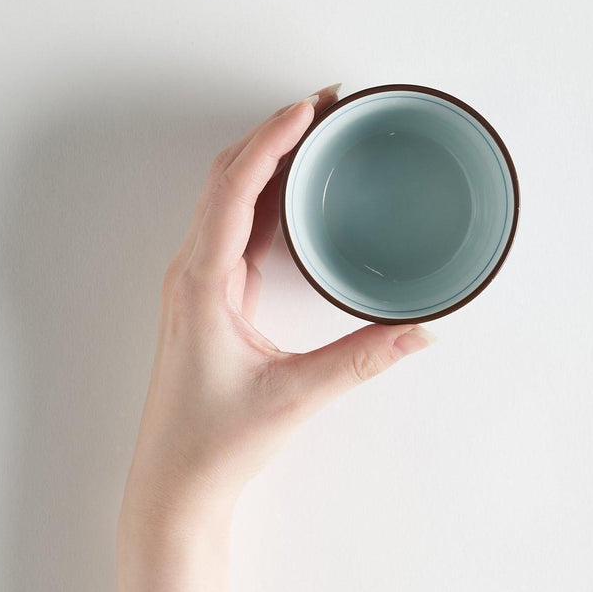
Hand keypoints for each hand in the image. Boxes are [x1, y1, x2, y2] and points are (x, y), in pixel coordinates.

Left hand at [120, 84, 436, 535]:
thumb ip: (362, 360)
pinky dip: (265, 194)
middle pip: (227, 176)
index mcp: (203, 282)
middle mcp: (193, 271)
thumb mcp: (295, 397)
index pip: (234, 187)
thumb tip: (419, 329)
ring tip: (315, 133)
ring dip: (267, 158)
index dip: (272, 140)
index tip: (310, 108)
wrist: (173, 485)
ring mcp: (198, 282)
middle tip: (325, 106)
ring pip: (227, 197)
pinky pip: (235, 225)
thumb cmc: (215, 443)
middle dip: (273, 133)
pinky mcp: (210, 296)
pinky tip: (296, 190)